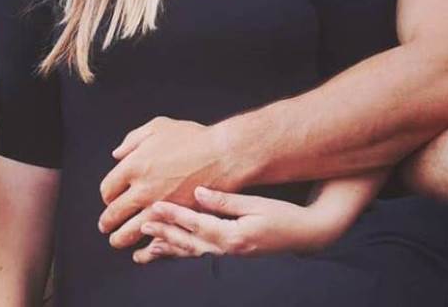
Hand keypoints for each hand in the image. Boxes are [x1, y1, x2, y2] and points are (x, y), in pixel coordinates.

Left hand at [98, 116, 237, 247]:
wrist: (223, 155)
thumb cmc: (193, 139)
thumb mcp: (158, 126)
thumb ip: (132, 140)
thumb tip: (117, 154)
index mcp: (134, 166)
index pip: (107, 190)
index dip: (106, 196)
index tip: (109, 198)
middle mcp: (142, 189)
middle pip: (114, 214)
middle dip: (107, 223)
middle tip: (105, 226)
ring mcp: (160, 207)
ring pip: (130, 232)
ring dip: (120, 238)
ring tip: (118, 240)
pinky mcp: (176, 219)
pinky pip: (154, 237)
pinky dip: (145, 243)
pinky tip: (143, 243)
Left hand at [132, 186, 349, 263]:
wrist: (305, 234)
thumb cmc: (284, 215)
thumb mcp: (256, 204)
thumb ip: (225, 201)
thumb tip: (198, 193)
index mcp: (234, 236)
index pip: (197, 225)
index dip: (174, 216)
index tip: (154, 207)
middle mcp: (229, 249)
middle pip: (189, 243)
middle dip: (164, 233)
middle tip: (142, 225)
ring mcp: (229, 254)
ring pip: (192, 253)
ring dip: (168, 250)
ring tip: (145, 250)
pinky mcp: (230, 253)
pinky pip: (200, 255)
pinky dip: (182, 254)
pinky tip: (169, 252)